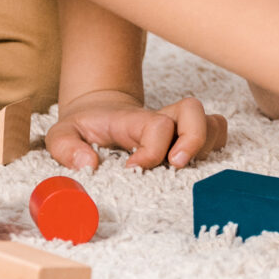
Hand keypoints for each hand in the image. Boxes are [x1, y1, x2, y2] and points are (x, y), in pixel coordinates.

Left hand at [44, 89, 226, 172]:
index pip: (157, 125)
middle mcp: (161, 118)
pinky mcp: (185, 134)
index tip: (132, 169)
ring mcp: (177, 125)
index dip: (152, 150)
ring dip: (205, 145)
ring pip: (211, 122)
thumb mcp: (61, 133)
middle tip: (174, 165)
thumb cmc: (83, 125)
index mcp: (133, 120)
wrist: (97, 109)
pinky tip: (194, 163)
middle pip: (193, 111)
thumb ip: (67, 148)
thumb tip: (89, 164)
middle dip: (192, 140)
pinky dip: (214, 146)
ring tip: (181, 166)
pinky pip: (216, 132)